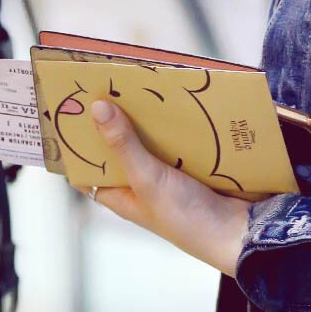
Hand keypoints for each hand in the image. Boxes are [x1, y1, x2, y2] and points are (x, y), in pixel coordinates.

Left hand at [86, 100, 252, 276]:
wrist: (240, 229)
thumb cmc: (185, 217)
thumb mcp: (147, 179)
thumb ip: (124, 144)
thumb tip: (97, 108)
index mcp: (121, 194)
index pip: (89, 166)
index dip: (78, 141)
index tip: (70, 108)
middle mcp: (141, 182)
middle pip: (121, 146)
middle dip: (117, 118)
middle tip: (109, 83)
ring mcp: (169, 172)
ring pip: (152, 138)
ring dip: (150, 116)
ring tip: (141, 82)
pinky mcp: (195, 163)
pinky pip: (180, 137)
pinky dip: (178, 120)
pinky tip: (176, 97)